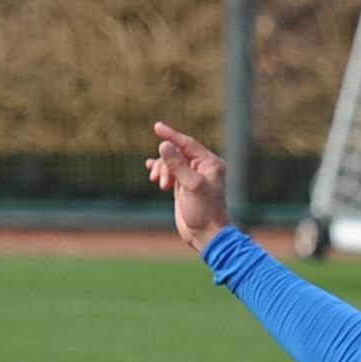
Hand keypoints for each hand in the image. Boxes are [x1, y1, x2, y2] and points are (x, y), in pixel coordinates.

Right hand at [144, 120, 231, 254]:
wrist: (205, 234)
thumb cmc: (204, 211)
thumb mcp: (190, 185)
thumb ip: (177, 164)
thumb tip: (164, 145)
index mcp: (210, 163)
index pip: (187, 143)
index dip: (171, 135)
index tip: (157, 127)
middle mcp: (203, 167)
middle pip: (177, 153)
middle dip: (165, 163)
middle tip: (161, 181)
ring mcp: (192, 176)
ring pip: (171, 163)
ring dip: (162, 170)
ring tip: (160, 184)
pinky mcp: (183, 186)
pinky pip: (170, 172)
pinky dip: (160, 170)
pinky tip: (150, 169)